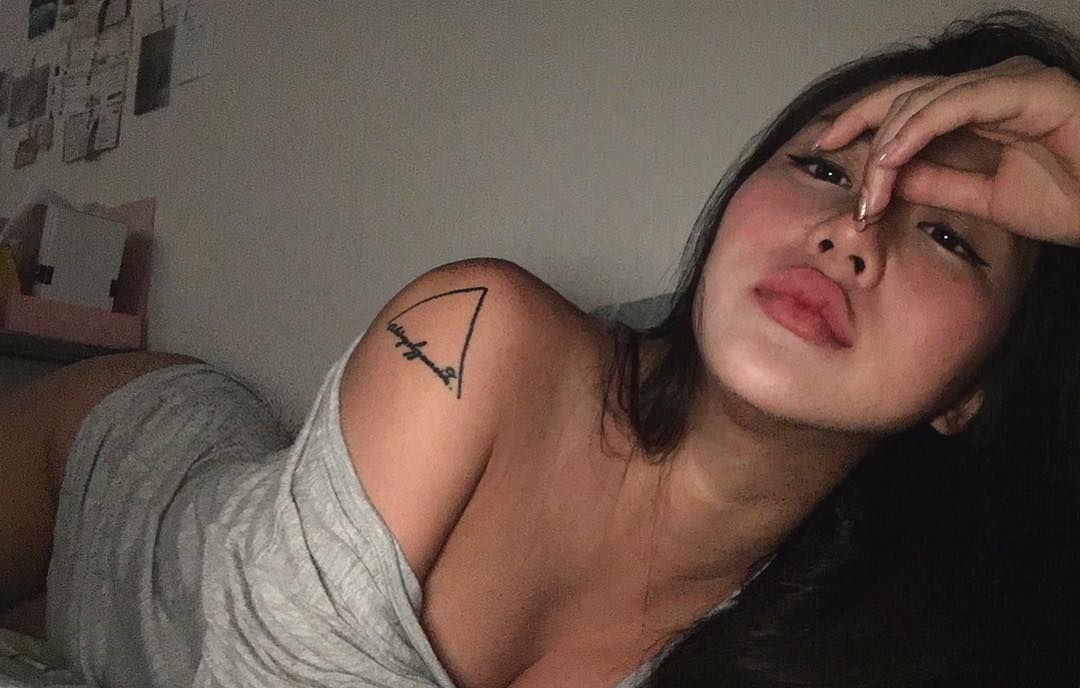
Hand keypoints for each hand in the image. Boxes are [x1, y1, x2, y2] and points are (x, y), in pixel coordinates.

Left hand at [814, 56, 1079, 244]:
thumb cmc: (1074, 198)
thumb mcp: (985, 198)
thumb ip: (939, 182)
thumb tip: (888, 179)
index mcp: (981, 106)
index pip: (906, 104)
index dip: (861, 121)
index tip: (824, 148)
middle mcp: (992, 86)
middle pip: (905, 94)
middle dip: (859, 125)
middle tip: (826, 154)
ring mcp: (1012, 83)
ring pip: (924, 100)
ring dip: (886, 145)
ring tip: (868, 191)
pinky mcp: (1031, 89)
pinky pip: (960, 102)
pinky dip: (919, 129)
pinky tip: (892, 158)